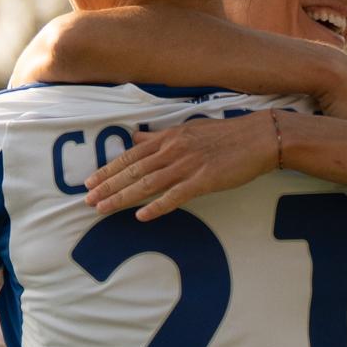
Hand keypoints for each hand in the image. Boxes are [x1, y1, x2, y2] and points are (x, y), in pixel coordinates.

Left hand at [85, 115, 278, 218]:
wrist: (259, 137)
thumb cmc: (225, 135)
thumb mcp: (188, 129)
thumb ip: (161, 136)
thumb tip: (136, 136)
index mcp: (169, 138)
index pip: (131, 155)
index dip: (109, 169)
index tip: (90, 182)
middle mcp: (173, 150)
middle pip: (133, 170)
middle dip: (108, 186)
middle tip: (87, 200)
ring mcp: (188, 165)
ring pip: (147, 184)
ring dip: (123, 198)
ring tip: (103, 209)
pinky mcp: (204, 180)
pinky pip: (176, 196)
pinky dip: (157, 206)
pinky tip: (142, 216)